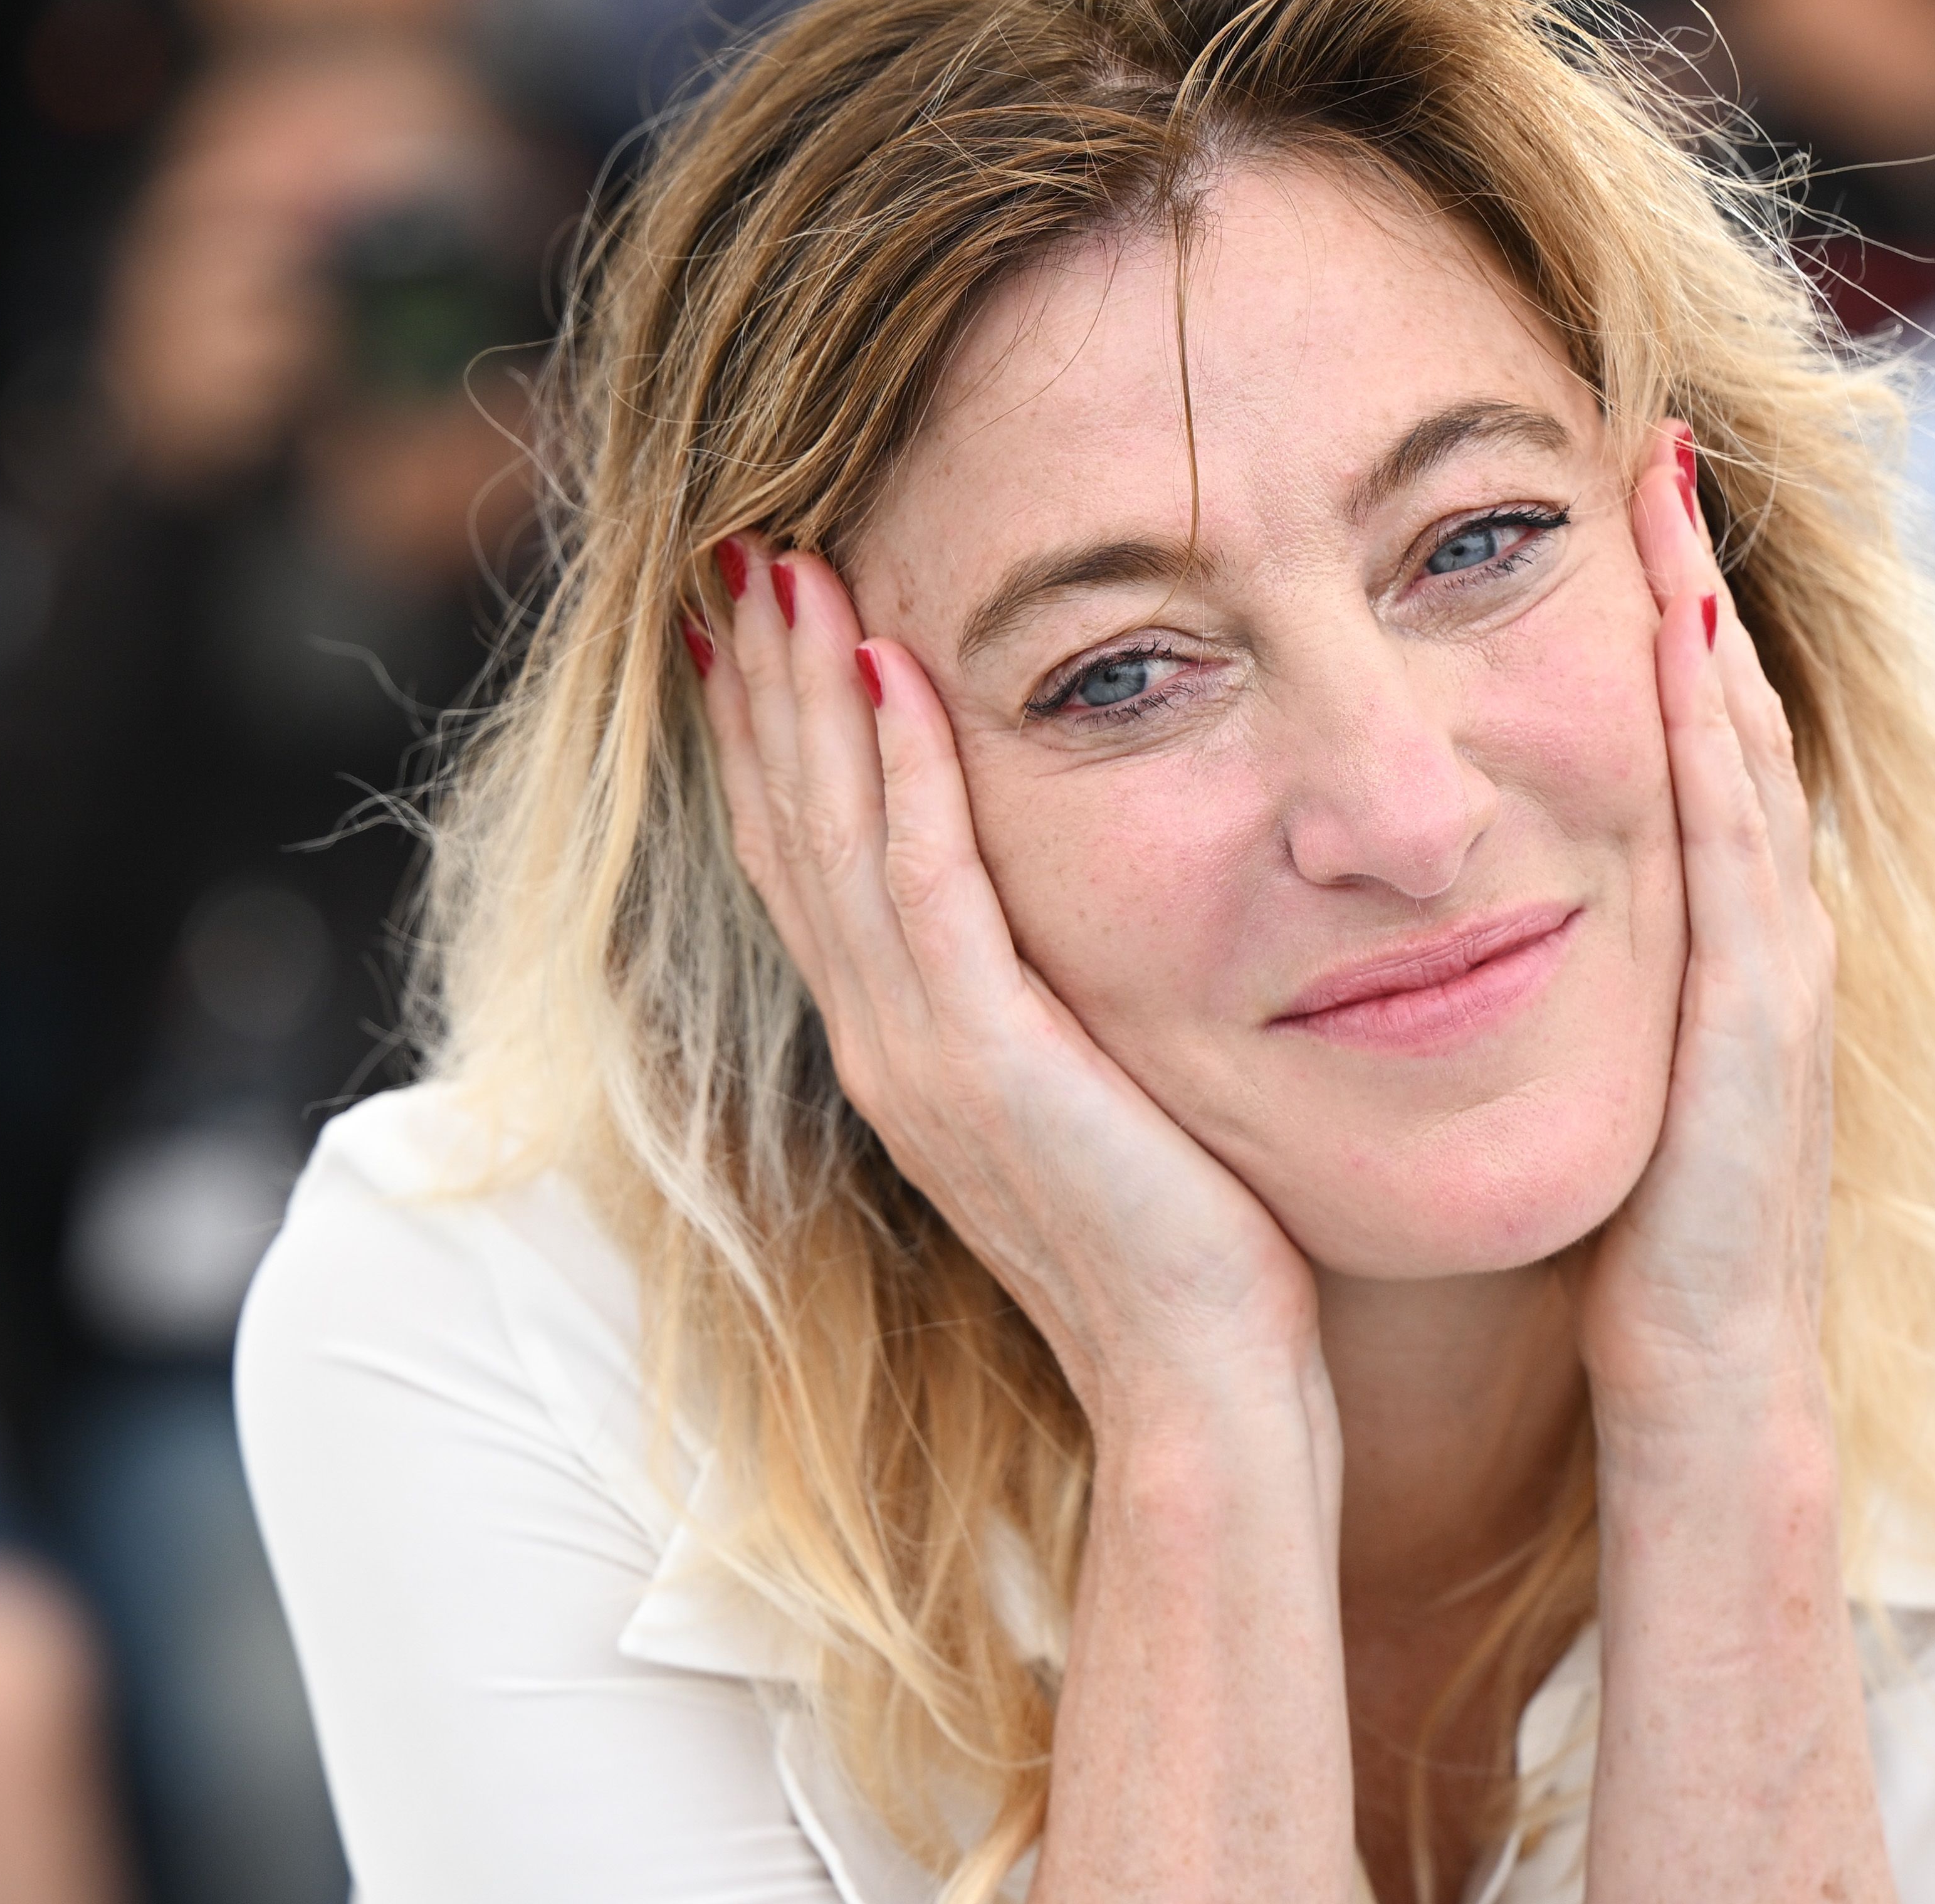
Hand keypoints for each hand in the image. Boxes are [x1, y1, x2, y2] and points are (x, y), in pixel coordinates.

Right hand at [693, 542, 1320, 1430]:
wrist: (1196, 1386)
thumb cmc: (1176, 1240)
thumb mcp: (1087, 1093)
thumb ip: (1043, 1001)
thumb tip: (1052, 920)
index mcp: (900, 1047)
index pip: (806, 861)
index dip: (766, 737)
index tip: (751, 620)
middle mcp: (880, 1042)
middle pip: (789, 828)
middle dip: (760, 682)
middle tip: (738, 547)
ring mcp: (918, 1055)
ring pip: (832, 837)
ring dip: (803, 694)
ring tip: (784, 564)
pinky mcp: (986, 1063)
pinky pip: (927, 888)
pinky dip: (901, 772)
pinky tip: (889, 668)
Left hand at [1577, 427, 1838, 1432]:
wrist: (1699, 1383)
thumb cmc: (1619, 1233)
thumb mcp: (1578, 1063)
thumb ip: (1538, 971)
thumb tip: (1432, 900)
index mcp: (1706, 939)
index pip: (1682, 743)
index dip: (1654, 617)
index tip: (1603, 496)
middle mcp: (1759, 931)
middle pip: (1721, 715)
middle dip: (1689, 578)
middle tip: (1645, 440)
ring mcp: (1773, 969)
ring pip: (1737, 756)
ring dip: (1703, 622)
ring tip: (1662, 494)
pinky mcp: (1758, 1022)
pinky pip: (1737, 850)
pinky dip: (1713, 746)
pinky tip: (1682, 653)